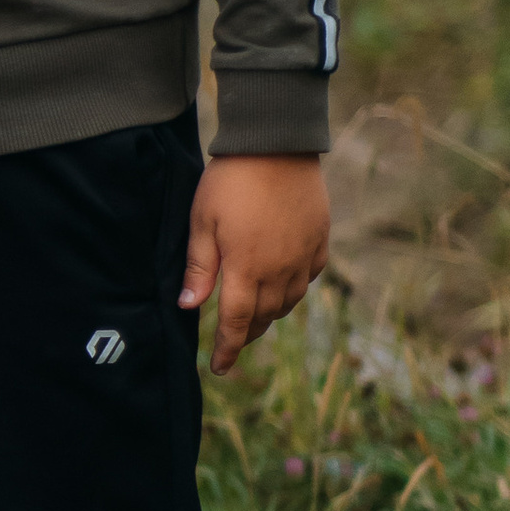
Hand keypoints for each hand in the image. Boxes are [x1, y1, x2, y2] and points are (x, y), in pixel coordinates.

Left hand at [182, 154, 329, 374]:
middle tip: (233, 341)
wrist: (277, 143)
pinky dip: (294, 290)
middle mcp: (280, 269)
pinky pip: (309, 278)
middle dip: (247, 333)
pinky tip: (284, 286)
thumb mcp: (203, 221)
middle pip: (265, 317)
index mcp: (247, 269)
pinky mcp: (319, 239)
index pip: (237, 323)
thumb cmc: (231, 180)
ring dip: (271, 314)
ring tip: (256, 318)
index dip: (228, 348)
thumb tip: (190, 306)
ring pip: (289, 301)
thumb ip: (200, 267)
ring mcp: (304, 255)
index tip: (219, 367)